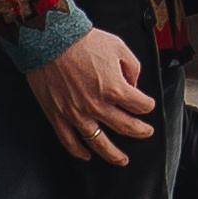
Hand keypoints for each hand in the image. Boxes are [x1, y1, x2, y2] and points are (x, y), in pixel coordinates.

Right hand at [27, 23, 158, 164]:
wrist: (49, 39)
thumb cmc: (83, 40)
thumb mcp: (118, 46)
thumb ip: (132, 67)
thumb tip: (133, 84)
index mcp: (115, 88)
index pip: (141, 105)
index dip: (147, 105)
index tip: (147, 104)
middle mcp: (97, 106)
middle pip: (126, 127)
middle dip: (141, 131)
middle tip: (146, 133)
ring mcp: (77, 114)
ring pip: (100, 143)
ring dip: (114, 154)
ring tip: (122, 160)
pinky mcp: (57, 116)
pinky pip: (69, 141)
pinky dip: (79, 151)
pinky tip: (87, 155)